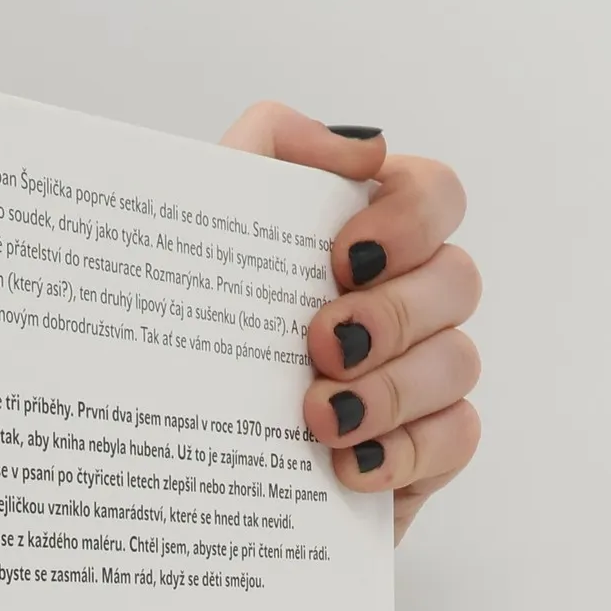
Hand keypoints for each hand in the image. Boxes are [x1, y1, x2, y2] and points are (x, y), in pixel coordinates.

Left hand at [221, 104, 481, 544]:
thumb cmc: (180, 331)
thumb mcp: (198, 223)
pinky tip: (349, 465)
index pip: (436, 195)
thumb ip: (270, 146)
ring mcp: (415, 378)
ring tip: (321, 418)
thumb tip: (367, 148)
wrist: (151, 450)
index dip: (413, 218)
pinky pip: (458, 438)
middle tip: (321, 345)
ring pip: (459, 362)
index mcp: (360, 238)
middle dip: (394, 314)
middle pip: (458, 280)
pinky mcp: (416, 452)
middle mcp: (400, 300)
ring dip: (393, 389)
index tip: (346, 257)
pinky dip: (407, 450)